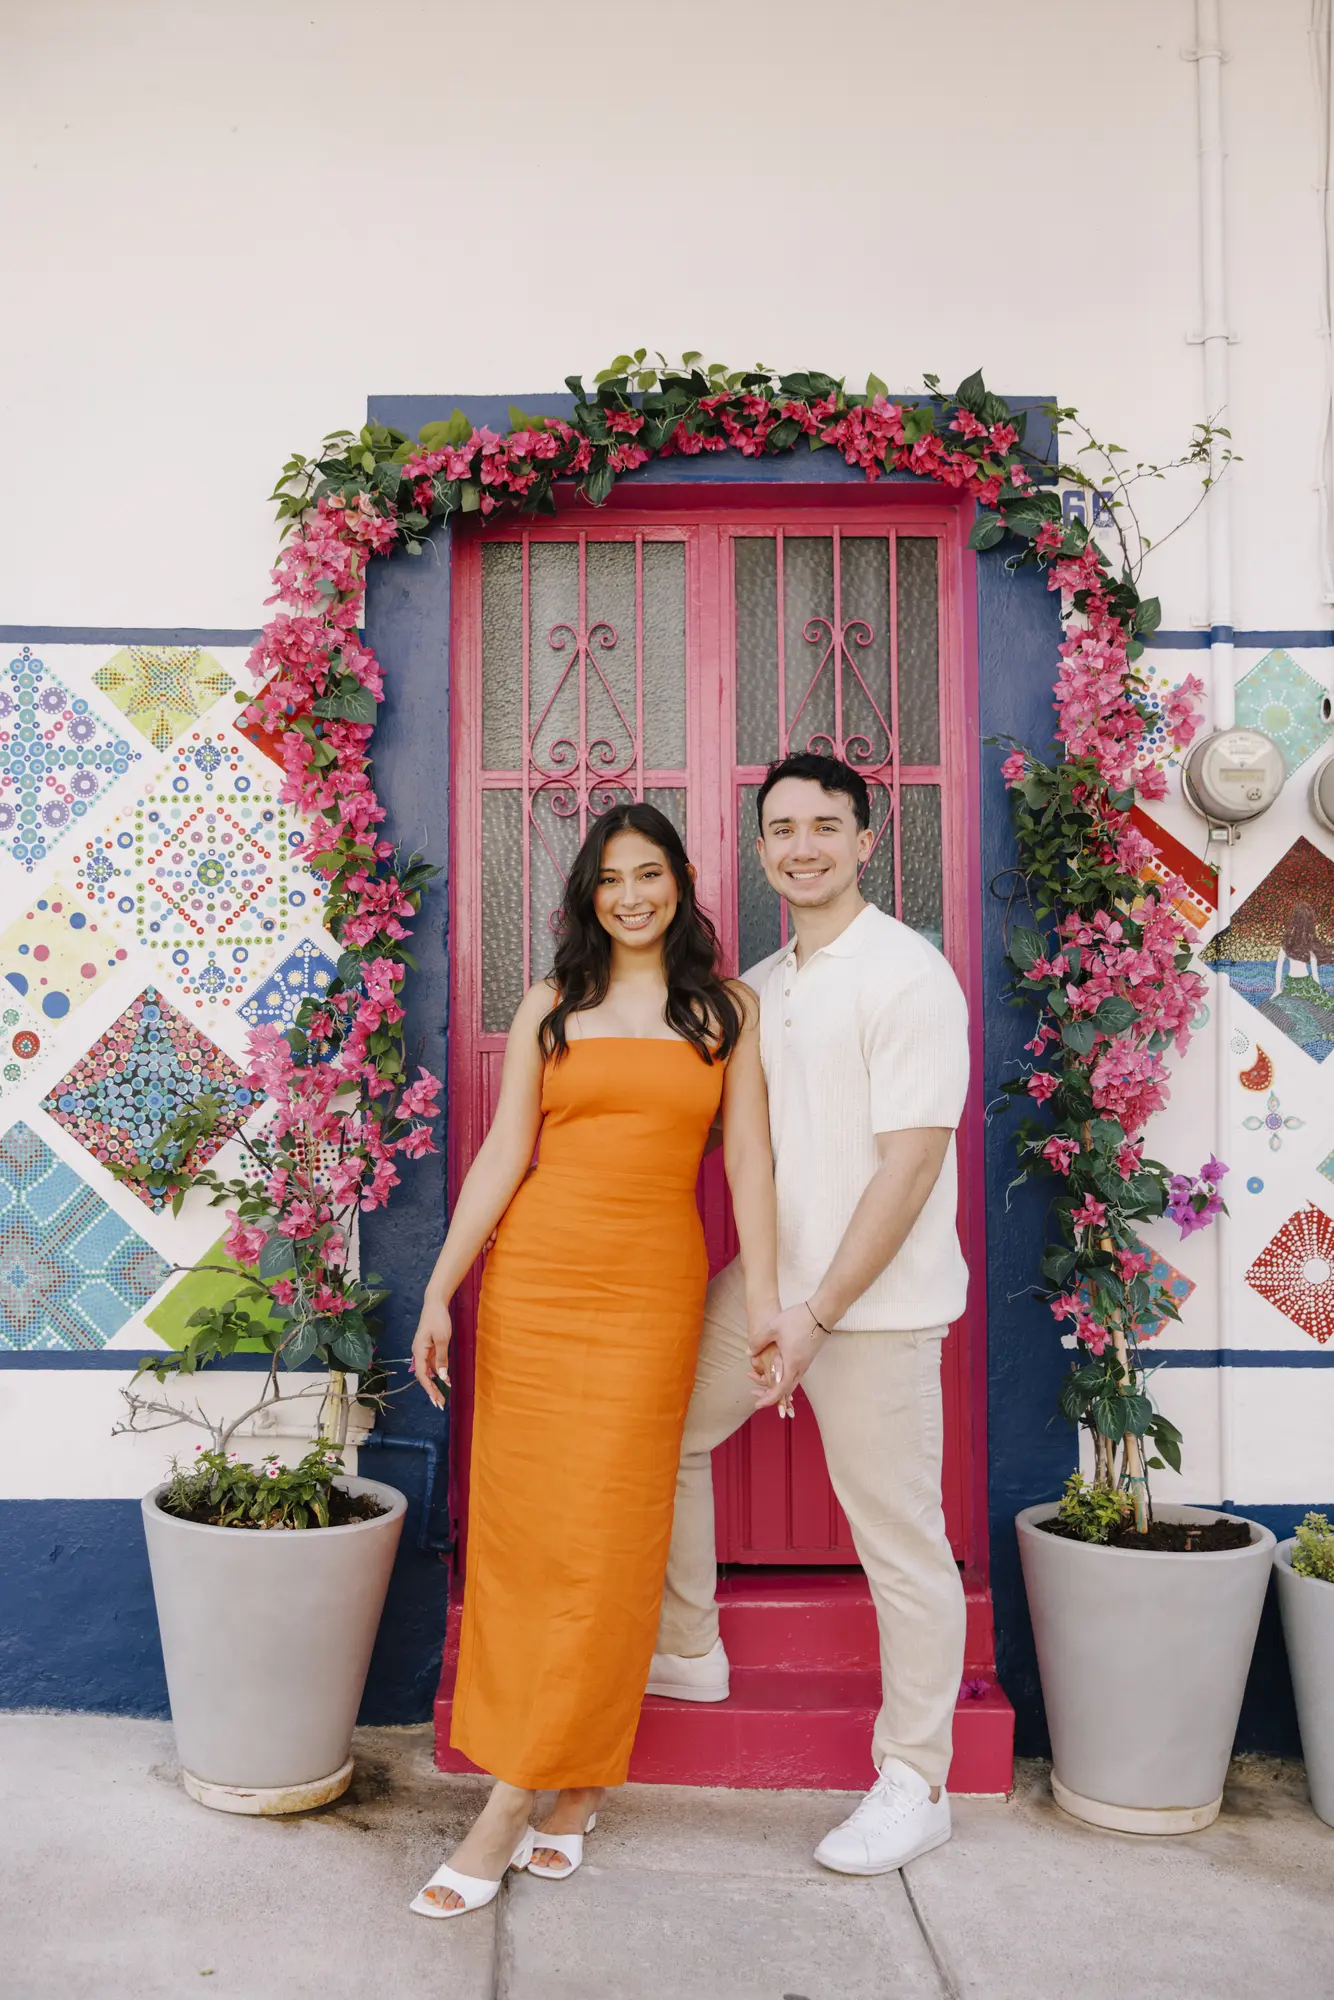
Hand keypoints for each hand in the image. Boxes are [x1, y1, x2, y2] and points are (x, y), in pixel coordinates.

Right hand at [410, 1295, 452, 1409]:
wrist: (435, 1303)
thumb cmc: (438, 1319)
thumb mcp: (442, 1339)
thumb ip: (442, 1358)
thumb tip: (442, 1376)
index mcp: (418, 1352)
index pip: (422, 1375)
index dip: (429, 1389)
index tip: (436, 1400)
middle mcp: (418, 1353)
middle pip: (424, 1376)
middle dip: (432, 1390)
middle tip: (440, 1404)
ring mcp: (423, 1350)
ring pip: (428, 1371)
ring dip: (436, 1383)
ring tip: (443, 1396)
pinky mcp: (429, 1347)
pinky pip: (432, 1364)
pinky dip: (438, 1372)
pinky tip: (446, 1379)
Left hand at [748, 1301, 829, 1411]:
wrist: (822, 1312)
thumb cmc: (798, 1319)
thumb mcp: (773, 1327)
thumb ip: (759, 1341)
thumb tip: (749, 1353)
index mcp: (791, 1363)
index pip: (780, 1390)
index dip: (768, 1399)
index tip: (757, 1404)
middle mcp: (800, 1367)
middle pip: (785, 1390)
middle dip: (769, 1394)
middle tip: (754, 1392)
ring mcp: (805, 1363)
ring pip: (790, 1382)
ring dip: (775, 1385)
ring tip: (760, 1378)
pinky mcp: (807, 1357)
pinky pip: (794, 1374)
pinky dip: (783, 1378)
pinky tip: (774, 1370)